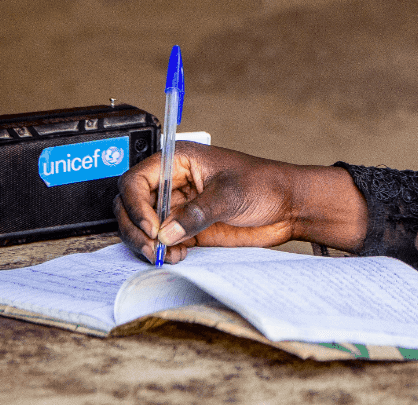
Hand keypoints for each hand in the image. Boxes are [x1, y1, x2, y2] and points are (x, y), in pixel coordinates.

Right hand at [114, 143, 364, 263]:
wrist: (287, 207)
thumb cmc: (265, 185)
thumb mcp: (231, 194)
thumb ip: (197, 212)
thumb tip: (166, 232)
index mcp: (179, 161)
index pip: (136, 180)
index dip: (135, 204)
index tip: (150, 226)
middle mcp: (173, 183)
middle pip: (130, 205)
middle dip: (135, 229)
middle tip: (154, 248)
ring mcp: (177, 207)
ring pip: (140, 227)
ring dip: (146, 244)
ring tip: (167, 255)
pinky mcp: (185, 229)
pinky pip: (159, 242)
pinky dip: (161, 252)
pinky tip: (178, 256)